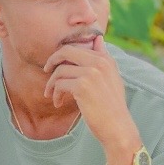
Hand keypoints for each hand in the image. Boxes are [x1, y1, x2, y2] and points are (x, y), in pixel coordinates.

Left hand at [42, 36, 137, 160]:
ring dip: (52, 84)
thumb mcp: (112, 78)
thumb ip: (103, 57)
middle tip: (46, 71)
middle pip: (66, 51)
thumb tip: (98, 38)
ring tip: (52, 95)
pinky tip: (58, 103)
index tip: (57, 66)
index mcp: (106, 59)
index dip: (63, 55)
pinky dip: (55, 94)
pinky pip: (60, 84)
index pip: (78, 47)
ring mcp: (91, 73)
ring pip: (60, 71)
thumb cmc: (112, 106)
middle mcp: (99, 62)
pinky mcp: (82, 86)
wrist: (117, 127)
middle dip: (52, 60)